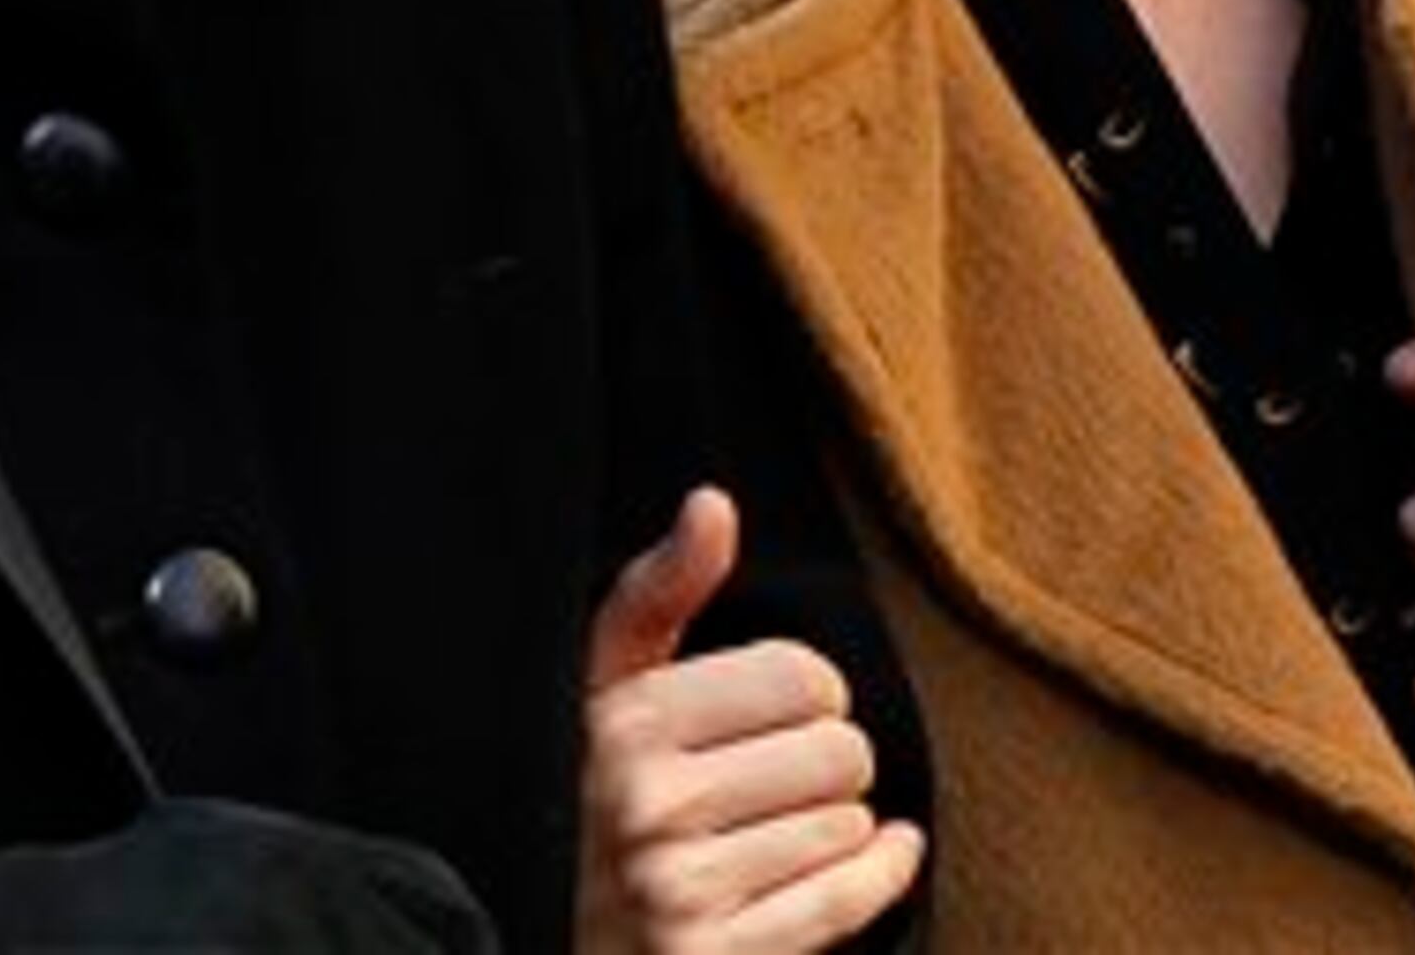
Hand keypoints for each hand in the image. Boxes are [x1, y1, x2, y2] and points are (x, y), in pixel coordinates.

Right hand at [578, 486, 924, 953]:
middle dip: (826, 759)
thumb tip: (713, 504)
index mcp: (623, 723)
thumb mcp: (598, 693)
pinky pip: (848, 901)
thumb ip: (659, 593)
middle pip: (837, 751)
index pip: (801, 675)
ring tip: (781, 830)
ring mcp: (679, 895)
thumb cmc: (584, 802)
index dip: (806, 690)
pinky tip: (883, 853)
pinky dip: (883, 873)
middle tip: (785, 777)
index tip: (781, 710)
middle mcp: (647, 806)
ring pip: (847, 825)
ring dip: (836, 825)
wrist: (530, 934)